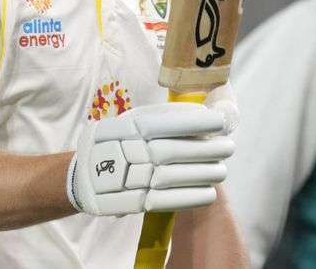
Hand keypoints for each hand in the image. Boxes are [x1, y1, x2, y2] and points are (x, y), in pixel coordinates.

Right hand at [66, 101, 234, 216]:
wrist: (86, 173)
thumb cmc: (117, 140)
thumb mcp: (133, 120)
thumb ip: (164, 117)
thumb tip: (201, 112)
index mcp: (133, 127)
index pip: (172, 123)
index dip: (200, 123)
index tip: (222, 122)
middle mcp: (133, 152)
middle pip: (178, 151)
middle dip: (209, 150)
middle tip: (229, 147)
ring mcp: (133, 178)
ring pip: (176, 177)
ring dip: (205, 174)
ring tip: (222, 170)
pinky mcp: (135, 202)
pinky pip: (168, 200)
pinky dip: (192, 197)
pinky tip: (209, 192)